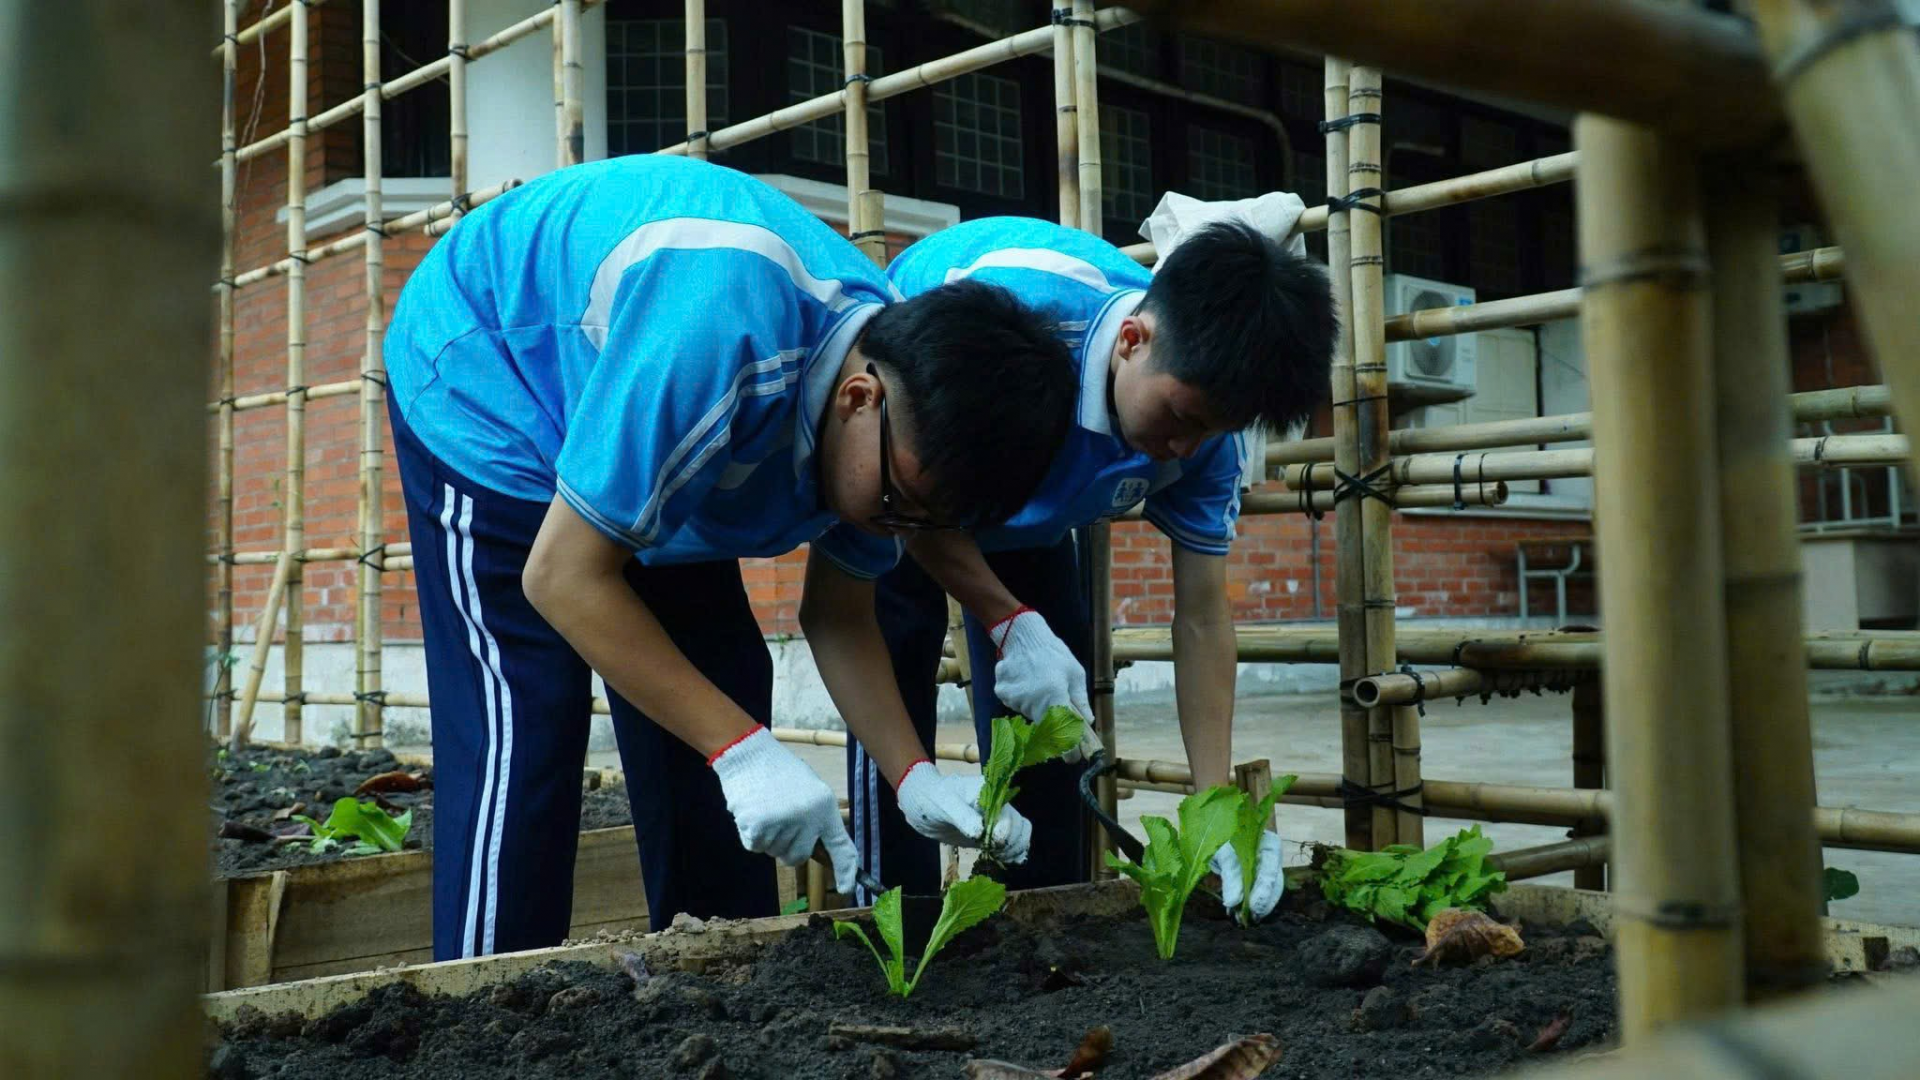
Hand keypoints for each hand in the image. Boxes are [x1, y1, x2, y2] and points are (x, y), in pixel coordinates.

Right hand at [708, 726, 858, 892]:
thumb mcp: (810, 790)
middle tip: (779, 820)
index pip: (841, 846)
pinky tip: (752, 811)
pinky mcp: (759, 827)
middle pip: (798, 857)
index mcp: (824, 807)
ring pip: (773, 852)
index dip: (846, 870)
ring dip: (767, 838)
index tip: (847, 889)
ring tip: (765, 808)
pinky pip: (755, 847)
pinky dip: (750, 835)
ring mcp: (783, 823)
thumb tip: (818, 851)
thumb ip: (815, 819)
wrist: (749, 755)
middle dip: (786, 847)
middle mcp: (808, 818)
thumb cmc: (779, 773)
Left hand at [894, 760, 1032, 862]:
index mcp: (989, 792)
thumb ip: (962, 816)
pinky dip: (1013, 852)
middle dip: (1011, 842)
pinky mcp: (989, 833)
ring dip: (1015, 848)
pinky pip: (1011, 842)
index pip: (1007, 814)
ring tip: (999, 856)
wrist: (922, 803)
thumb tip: (980, 832)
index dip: (1005, 830)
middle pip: (1018, 825)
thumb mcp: (944, 804)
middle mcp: (997, 805)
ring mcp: (994, 820)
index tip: (994, 841)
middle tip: (995, 851)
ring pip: (1020, 834)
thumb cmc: (932, 797)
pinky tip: (1004, 859)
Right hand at [988, 606, 1096, 760]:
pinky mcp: (1003, 694)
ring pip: (1030, 714)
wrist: (1023, 634)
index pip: (1062, 734)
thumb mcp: (1075, 673)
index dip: (1068, 750)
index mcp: (1054, 696)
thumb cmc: (1054, 653)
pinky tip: (1027, 682)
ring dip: (1038, 707)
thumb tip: (1087, 722)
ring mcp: (1015, 698)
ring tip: (1040, 684)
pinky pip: (1017, 704)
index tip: (1073, 758)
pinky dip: (1023, 698)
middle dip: (1054, 722)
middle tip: (1057, 705)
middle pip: (1045, 725)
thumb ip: (1080, 700)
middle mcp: (1033, 701)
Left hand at [1211, 828, 1284, 923]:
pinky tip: (1235, 914)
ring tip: (1238, 920)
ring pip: (1267, 894)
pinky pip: (1257, 895)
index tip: (1253, 908)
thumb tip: (1233, 902)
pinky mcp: (1259, 880)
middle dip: (1259, 905)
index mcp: (1270, 845)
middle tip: (1246, 920)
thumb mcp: (1224, 854)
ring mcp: (1268, 870)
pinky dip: (1246, 906)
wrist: (1220, 833)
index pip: (1270, 871)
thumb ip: (1231, 876)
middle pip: (1273, 886)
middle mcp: (1273, 859)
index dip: (1263, 892)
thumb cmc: (1223, 838)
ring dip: (1253, 909)